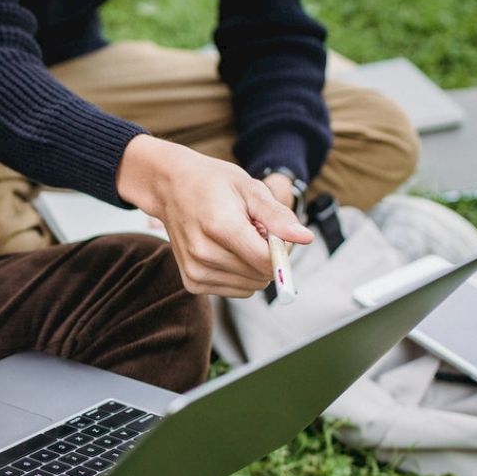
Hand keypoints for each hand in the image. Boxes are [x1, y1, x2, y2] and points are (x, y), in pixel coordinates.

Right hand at [117, 135, 313, 296]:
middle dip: (266, 257)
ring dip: (252, 267)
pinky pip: (236, 290)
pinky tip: (225, 252)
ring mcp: (195, 271)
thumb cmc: (214, 184)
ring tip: (235, 240)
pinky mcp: (192, 283)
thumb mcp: (250, 188)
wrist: (170, 188)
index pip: (267, 261)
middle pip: (261, 276)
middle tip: (251, 231)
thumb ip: (278, 217)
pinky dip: (239, 275)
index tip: (274, 232)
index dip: (282, 250)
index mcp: (220, 227)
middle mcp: (204, 254)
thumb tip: (306, 238)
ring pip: (251, 287)